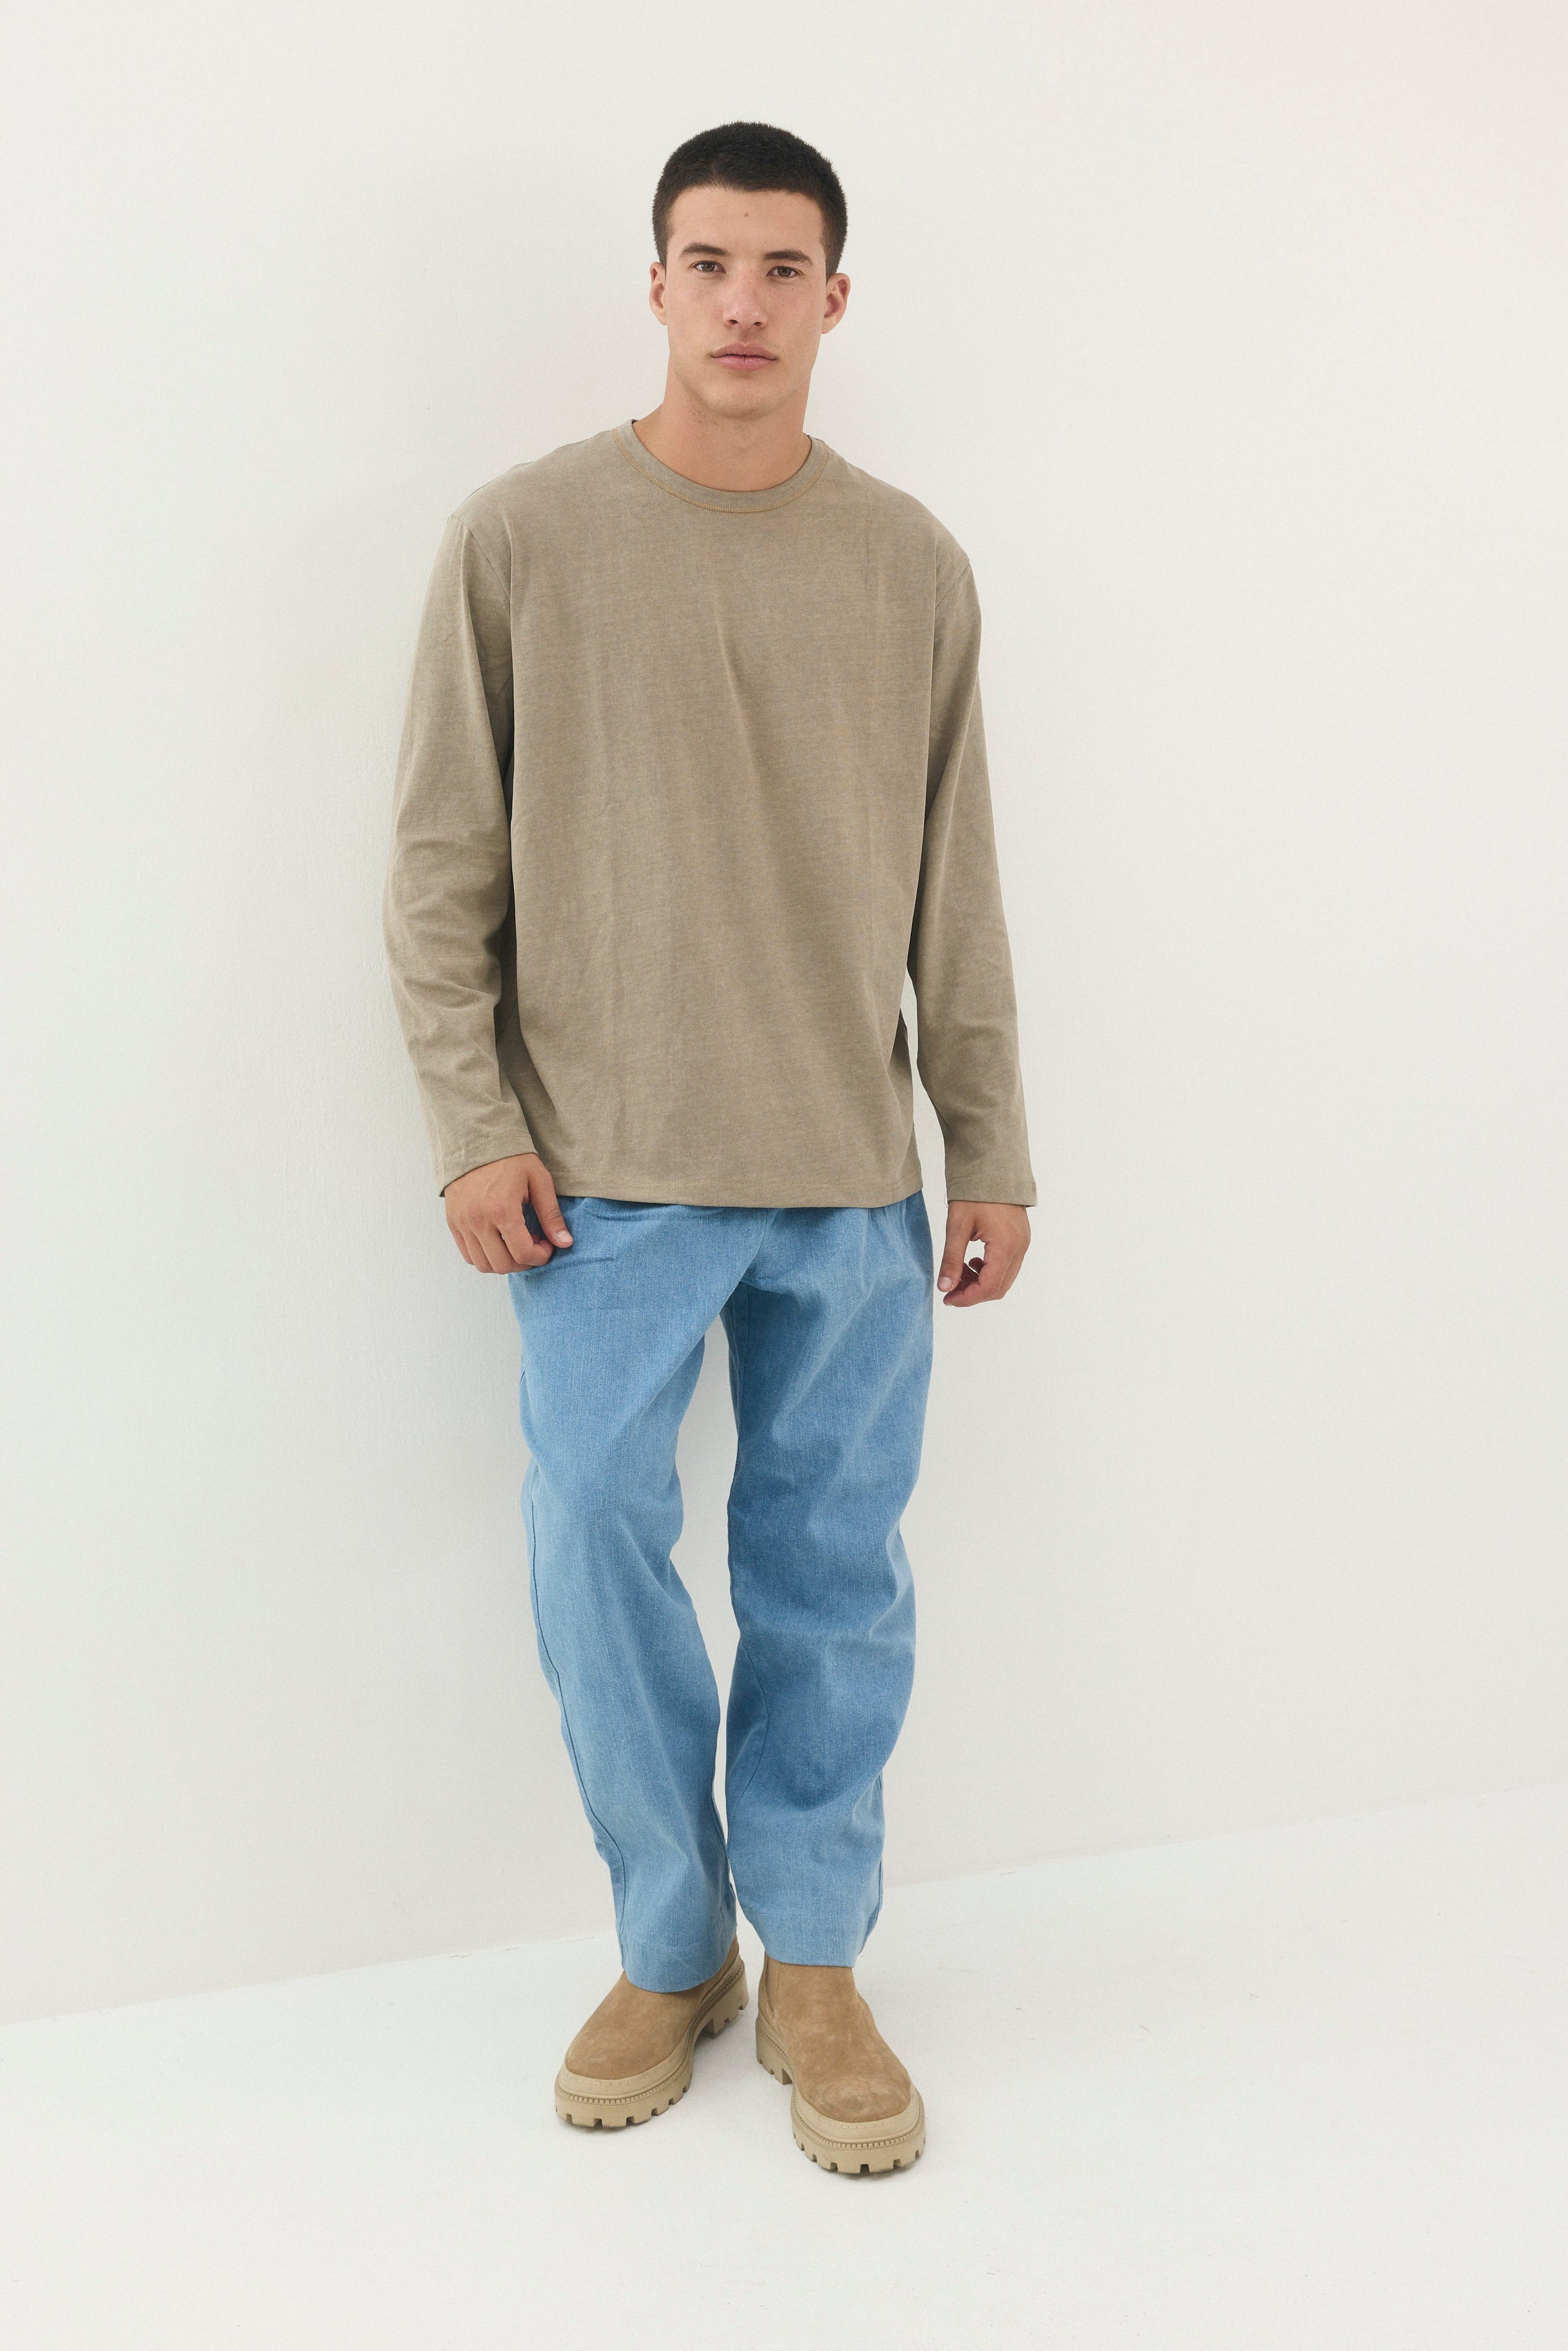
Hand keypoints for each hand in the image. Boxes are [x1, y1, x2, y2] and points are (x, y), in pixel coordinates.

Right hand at [443, 1153, 572, 1273]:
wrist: (476, 1141)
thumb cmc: (511, 1158)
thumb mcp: (538, 1181)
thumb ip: (551, 1215)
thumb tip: (565, 1243)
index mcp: (502, 1210)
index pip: (523, 1254)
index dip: (541, 1256)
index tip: (547, 1245)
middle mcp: (478, 1220)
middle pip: (503, 1265)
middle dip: (524, 1262)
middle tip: (533, 1245)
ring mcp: (462, 1223)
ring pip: (483, 1265)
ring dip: (504, 1262)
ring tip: (515, 1243)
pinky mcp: (453, 1222)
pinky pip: (468, 1255)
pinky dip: (485, 1257)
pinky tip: (498, 1242)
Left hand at [937, 1200, 1029, 1305]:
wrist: (992, 1168)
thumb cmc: (974, 1194)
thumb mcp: (957, 1226)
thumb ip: (951, 1259)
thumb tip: (944, 1288)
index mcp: (1005, 1246)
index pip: (988, 1287)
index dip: (967, 1298)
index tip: (947, 1298)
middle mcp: (1019, 1248)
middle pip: (999, 1288)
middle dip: (973, 1293)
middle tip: (950, 1288)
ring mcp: (1022, 1244)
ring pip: (1004, 1279)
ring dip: (981, 1283)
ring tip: (959, 1272)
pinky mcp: (1020, 1239)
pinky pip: (1008, 1266)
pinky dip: (990, 1271)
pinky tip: (972, 1261)